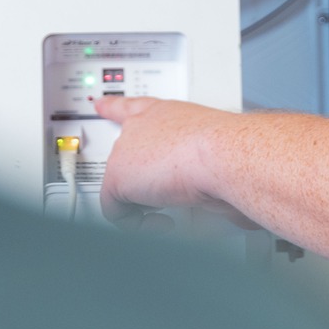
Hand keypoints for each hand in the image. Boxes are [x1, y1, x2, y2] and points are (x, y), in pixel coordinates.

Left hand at [92, 94, 251, 225]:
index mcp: (163, 113)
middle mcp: (142, 127)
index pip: (133, 107)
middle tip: (164, 197)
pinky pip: (116, 212)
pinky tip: (162, 220)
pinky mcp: (116, 177)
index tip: (100, 104)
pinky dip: (138, 225)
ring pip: (122, 188)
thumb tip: (218, 201)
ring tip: (171, 210)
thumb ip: (203, 167)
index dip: (114, 107)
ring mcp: (125, 149)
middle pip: (121, 153)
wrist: (222, 153)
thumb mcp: (213, 153)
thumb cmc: (229, 151)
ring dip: (145, 205)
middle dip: (138, 180)